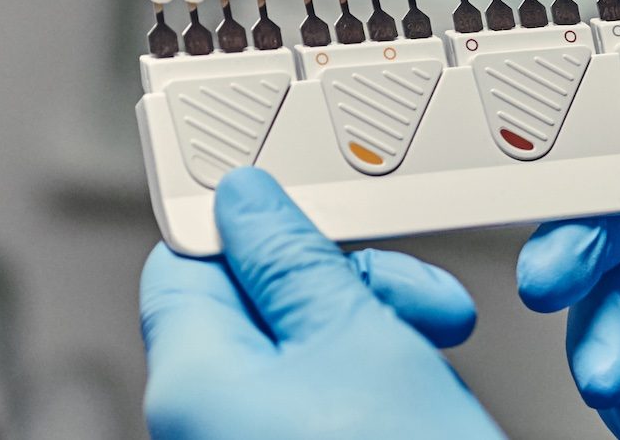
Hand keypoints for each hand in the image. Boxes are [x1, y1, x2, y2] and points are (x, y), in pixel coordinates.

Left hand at [138, 167, 505, 439]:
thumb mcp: (363, 342)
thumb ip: (293, 260)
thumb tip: (246, 201)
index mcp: (188, 381)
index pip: (183, 263)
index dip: (251, 228)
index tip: (320, 217)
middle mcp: (196, 430)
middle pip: (249, 310)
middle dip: (340, 290)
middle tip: (416, 300)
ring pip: (294, 363)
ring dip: (372, 342)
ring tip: (436, 363)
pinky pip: (312, 414)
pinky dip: (369, 395)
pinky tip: (427, 404)